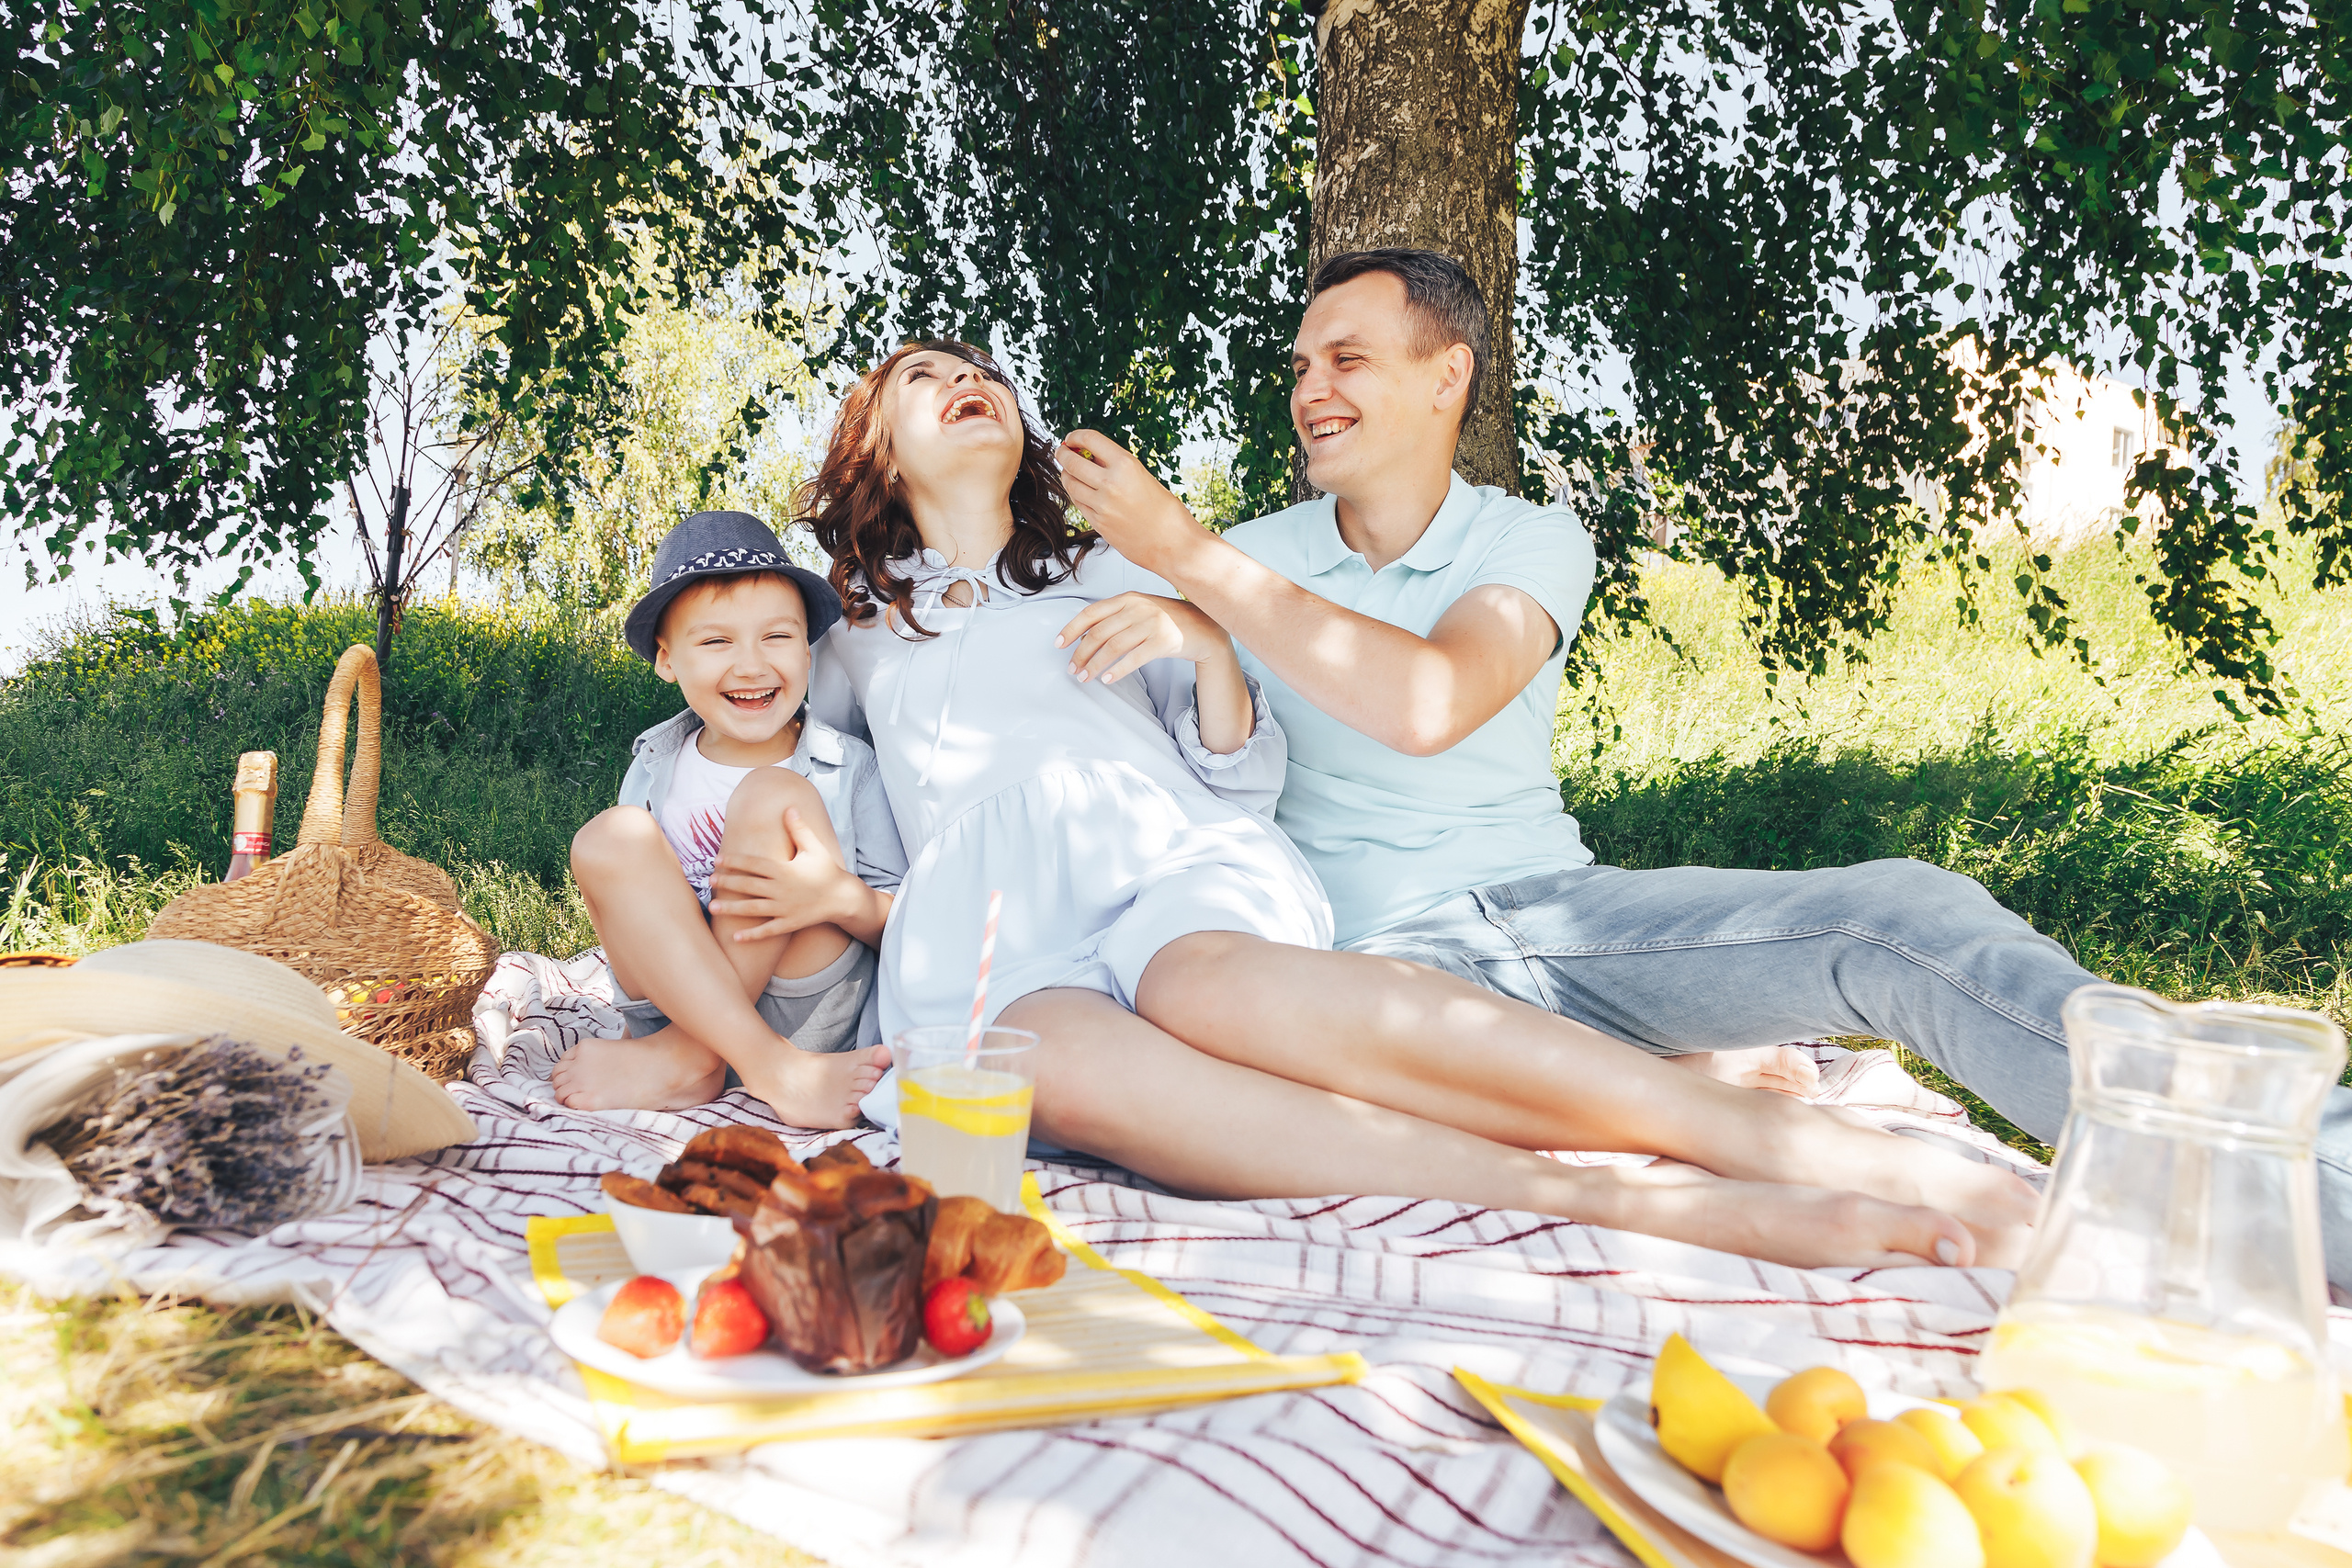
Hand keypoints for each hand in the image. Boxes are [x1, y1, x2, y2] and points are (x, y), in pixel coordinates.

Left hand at [707, 808, 850, 941]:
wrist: (842, 898)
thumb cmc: (827, 870)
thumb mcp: (815, 848)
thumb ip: (800, 829)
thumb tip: (790, 807)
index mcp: (785, 870)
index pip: (754, 864)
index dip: (735, 861)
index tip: (717, 859)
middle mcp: (781, 889)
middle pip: (749, 885)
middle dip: (728, 882)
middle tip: (709, 880)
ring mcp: (785, 908)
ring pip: (753, 909)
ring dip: (732, 908)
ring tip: (713, 907)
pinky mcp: (789, 923)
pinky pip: (768, 930)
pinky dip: (752, 935)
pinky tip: (736, 937)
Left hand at [1055, 592, 1232, 684]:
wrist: (1204, 628)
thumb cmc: (1167, 621)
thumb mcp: (1140, 610)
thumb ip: (1116, 618)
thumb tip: (1084, 637)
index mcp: (1128, 599)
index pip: (1091, 613)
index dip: (1071, 629)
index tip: (1058, 644)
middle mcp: (1137, 608)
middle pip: (1099, 633)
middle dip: (1081, 654)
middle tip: (1072, 670)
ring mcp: (1151, 624)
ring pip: (1113, 647)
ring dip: (1095, 665)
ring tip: (1085, 678)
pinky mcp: (1163, 641)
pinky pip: (1135, 658)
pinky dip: (1118, 670)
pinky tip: (1108, 679)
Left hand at [1058, 428, 1207, 573]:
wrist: (1173, 544)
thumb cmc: (1166, 512)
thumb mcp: (1143, 477)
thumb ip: (1117, 467)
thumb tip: (1091, 456)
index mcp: (1126, 465)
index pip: (1090, 440)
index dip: (1076, 436)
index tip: (1071, 438)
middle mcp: (1111, 484)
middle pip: (1072, 462)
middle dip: (1063, 454)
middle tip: (1062, 452)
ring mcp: (1102, 506)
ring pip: (1070, 484)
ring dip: (1066, 475)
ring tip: (1069, 472)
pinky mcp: (1098, 524)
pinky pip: (1078, 503)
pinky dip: (1076, 494)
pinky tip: (1080, 491)